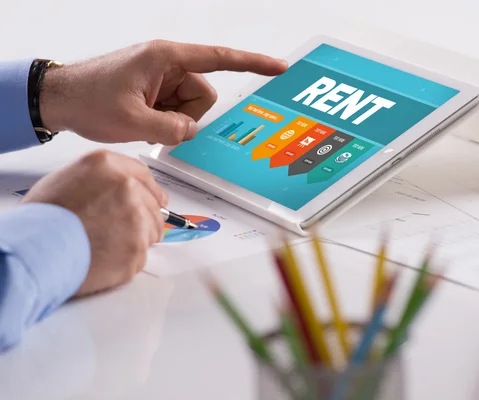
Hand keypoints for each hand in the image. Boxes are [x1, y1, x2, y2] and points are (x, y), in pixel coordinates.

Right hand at [22, 150, 166, 295]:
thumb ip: (102, 180)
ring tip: (106, 246)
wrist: (35, 251)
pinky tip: (105, 258)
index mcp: (107, 166)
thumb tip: (125, 189)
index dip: (151, 190)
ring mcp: (136, 217)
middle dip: (143, 220)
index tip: (158, 199)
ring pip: (151, 231)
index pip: (144, 175)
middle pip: (152, 205)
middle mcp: (127, 187)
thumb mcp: (67, 179)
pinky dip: (127, 260)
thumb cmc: (43, 219)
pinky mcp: (137, 246)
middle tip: (121, 232)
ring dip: (136, 240)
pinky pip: (141, 256)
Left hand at [39, 40, 286, 144]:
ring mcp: (162, 76)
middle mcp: (168, 63)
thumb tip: (191, 130)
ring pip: (191, 106)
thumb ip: (172, 130)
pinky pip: (177, 109)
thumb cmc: (88, 99)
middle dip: (186, 115)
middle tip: (155, 122)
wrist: (59, 98)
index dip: (253, 63)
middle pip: (203, 94)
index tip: (278, 67)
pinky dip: (165, 120)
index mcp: (166, 58)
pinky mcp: (156, 88)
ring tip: (143, 121)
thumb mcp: (132, 121)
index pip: (220, 58)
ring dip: (173, 120)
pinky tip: (142, 121)